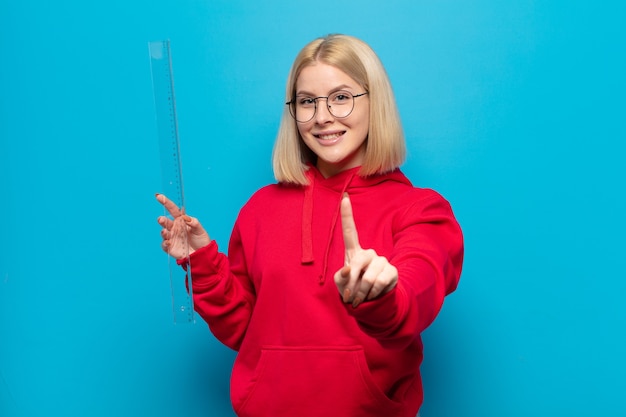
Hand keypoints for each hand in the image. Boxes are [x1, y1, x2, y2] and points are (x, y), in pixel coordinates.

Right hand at [155, 194, 210, 258]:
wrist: (202, 255)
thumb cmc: (201, 240)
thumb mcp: (200, 229)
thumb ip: (193, 222)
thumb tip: (185, 217)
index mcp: (181, 221)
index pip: (172, 210)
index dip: (166, 203)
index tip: (159, 196)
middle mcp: (175, 228)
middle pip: (166, 222)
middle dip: (162, 220)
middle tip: (161, 219)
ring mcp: (172, 237)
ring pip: (164, 233)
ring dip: (163, 232)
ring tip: (165, 232)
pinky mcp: (171, 247)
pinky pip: (165, 245)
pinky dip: (165, 243)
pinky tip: (168, 242)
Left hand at [334, 193, 397, 307]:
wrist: (372, 303)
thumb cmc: (353, 290)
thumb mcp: (341, 284)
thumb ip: (340, 277)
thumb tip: (349, 270)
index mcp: (354, 253)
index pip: (349, 231)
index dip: (346, 214)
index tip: (344, 197)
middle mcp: (369, 253)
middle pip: (358, 262)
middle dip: (352, 282)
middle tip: (350, 296)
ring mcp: (381, 261)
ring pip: (368, 277)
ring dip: (361, 292)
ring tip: (360, 298)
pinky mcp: (392, 271)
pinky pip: (379, 283)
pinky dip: (372, 294)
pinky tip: (373, 295)